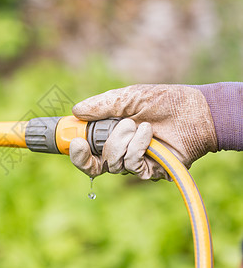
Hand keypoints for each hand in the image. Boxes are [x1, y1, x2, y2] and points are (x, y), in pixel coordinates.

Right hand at [69, 84, 217, 179]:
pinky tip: (149, 133)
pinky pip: (132, 165)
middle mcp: (119, 151)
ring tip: (138, 124)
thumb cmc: (163, 101)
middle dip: (96, 149)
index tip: (74, 141)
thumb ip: (102, 105)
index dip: (75, 152)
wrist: (195, 110)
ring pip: (113, 163)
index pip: (86, 152)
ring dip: (123, 141)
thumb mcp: (128, 97)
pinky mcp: (150, 169)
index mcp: (110, 135)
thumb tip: (76, 111)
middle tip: (96, 136)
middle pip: (93, 166)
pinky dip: (138, 146)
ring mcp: (134, 162)